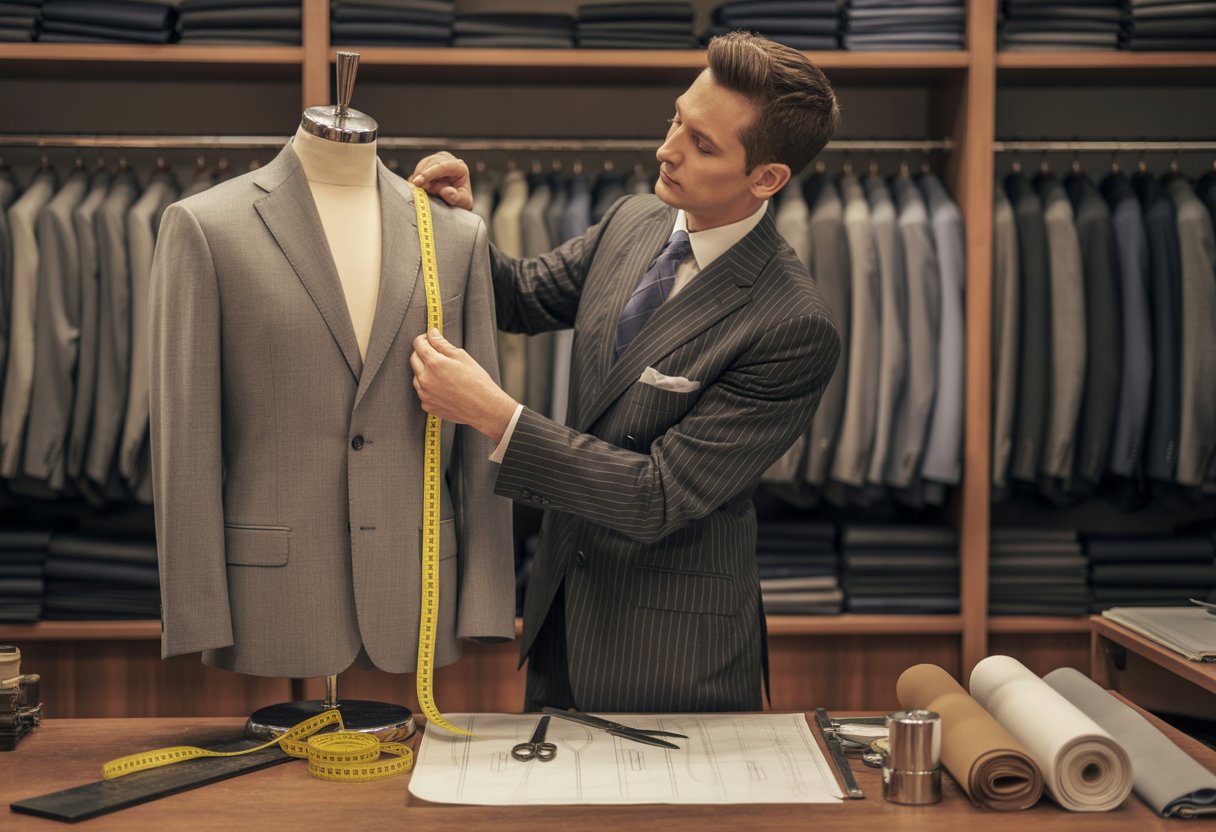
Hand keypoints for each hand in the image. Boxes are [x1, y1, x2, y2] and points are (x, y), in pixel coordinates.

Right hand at [410, 151, 473, 210]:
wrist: (456, 196)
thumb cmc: (460, 198)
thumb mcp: (462, 202)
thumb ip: (456, 197)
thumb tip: (446, 191)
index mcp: (460, 167)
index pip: (443, 166)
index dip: (429, 174)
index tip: (417, 182)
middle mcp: (448, 159)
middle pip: (430, 165)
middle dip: (422, 177)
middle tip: (416, 190)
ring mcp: (437, 158)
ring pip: (422, 166)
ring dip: (418, 178)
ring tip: (419, 191)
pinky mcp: (429, 162)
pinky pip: (418, 168)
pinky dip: (416, 178)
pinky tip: (419, 187)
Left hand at [411, 328, 516, 443]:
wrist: (484, 408)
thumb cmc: (477, 382)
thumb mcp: (462, 357)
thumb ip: (442, 344)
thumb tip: (432, 334)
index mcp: (434, 363)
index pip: (418, 344)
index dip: (424, 338)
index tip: (430, 339)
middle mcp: (425, 379)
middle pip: (414, 359)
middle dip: (422, 353)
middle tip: (437, 354)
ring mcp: (424, 394)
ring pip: (417, 376)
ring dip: (424, 371)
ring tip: (443, 374)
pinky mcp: (427, 406)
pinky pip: (422, 392)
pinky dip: (428, 387)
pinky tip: (444, 387)